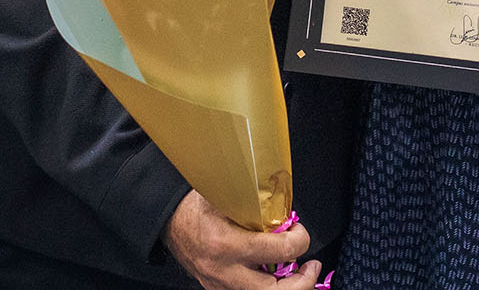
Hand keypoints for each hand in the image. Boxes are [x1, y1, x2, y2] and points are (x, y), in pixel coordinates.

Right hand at [164, 191, 320, 289]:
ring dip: (287, 288)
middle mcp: (224, 271)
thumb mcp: (228, 197)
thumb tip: (287, 213)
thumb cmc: (195, 205)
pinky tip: (274, 276)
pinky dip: (267, 287)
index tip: (300, 231)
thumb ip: (258, 207)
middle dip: (302, 282)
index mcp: (227, 244)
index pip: (280, 251)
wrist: (167, 220)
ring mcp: (220, 285)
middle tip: (311, 267)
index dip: (300, 240)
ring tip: (298, 274)